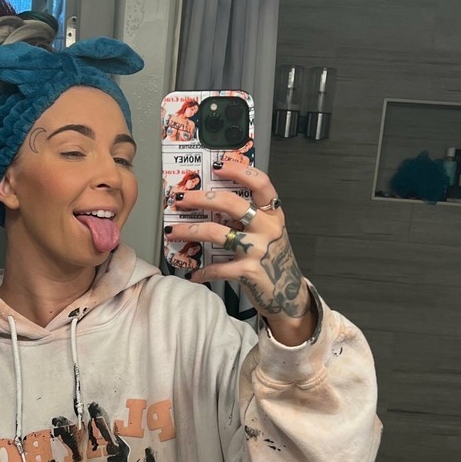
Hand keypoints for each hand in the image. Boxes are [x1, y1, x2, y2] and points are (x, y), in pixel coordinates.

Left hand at [165, 163, 315, 345]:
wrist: (289, 295)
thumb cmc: (273, 260)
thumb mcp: (268, 233)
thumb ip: (249, 217)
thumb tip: (213, 202)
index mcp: (273, 214)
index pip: (260, 183)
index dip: (238, 171)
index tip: (216, 166)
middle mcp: (267, 228)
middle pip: (230, 203)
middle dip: (200, 198)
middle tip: (180, 199)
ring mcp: (258, 249)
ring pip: (216, 232)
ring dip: (189, 230)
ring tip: (171, 231)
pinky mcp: (249, 271)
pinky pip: (217, 267)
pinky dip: (201, 270)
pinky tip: (191, 273)